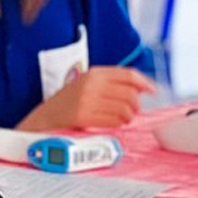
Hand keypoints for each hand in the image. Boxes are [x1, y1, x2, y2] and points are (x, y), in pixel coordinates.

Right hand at [23, 68, 156, 131]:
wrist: (45, 118)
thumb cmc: (69, 103)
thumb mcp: (86, 85)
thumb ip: (110, 83)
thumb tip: (144, 88)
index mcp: (93, 73)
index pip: (128, 75)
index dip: (145, 83)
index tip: (153, 92)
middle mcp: (90, 84)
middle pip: (130, 94)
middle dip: (136, 105)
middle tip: (133, 111)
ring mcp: (87, 100)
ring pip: (124, 109)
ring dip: (128, 117)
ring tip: (122, 119)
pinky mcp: (84, 116)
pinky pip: (114, 121)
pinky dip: (118, 124)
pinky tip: (113, 123)